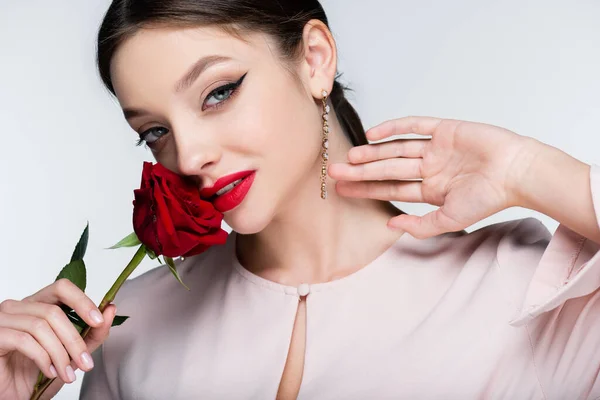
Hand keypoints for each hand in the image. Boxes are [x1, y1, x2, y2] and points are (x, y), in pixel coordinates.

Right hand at [0, 279, 116, 399]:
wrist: (11, 396)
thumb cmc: (37, 373)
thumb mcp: (72, 353)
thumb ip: (92, 333)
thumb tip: (111, 308)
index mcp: (37, 304)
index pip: (62, 287)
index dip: (82, 301)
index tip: (98, 321)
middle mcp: (18, 307)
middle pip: (54, 311)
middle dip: (74, 340)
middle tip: (86, 363)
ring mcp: (3, 319)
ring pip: (40, 326)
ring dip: (60, 353)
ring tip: (68, 373)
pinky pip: (24, 340)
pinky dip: (42, 358)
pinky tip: (49, 371)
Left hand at [329, 116, 535, 238]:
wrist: (516, 172)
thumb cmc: (489, 198)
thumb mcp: (450, 220)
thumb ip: (420, 226)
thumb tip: (389, 226)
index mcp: (430, 189)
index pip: (390, 188)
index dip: (365, 188)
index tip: (342, 189)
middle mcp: (428, 168)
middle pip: (387, 168)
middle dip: (360, 171)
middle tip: (333, 172)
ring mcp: (435, 148)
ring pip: (395, 149)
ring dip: (372, 152)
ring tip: (349, 157)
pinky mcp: (444, 129)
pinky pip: (414, 126)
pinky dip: (394, 128)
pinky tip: (373, 133)